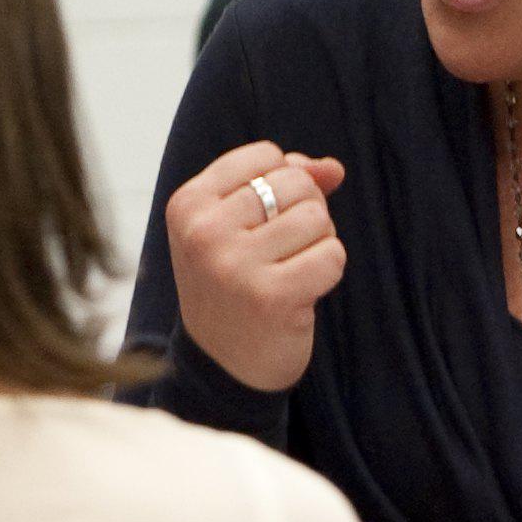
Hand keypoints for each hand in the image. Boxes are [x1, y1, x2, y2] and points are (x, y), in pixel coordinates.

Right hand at [164, 142, 348, 392]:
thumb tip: (333, 168)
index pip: (266, 156)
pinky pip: (332, 255)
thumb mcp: (240, 226)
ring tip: (290, 270)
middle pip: (295, 183)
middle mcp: (204, 232)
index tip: (263, 223)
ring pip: (317, 218)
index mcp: (188, 205)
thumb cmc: (236, 285)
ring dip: (318, 243)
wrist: (224, 365)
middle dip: (305, 213)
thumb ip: (285, 183)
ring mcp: (234, 265)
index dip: (284, 184)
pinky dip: (329, 270)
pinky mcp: (271, 297)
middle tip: (281, 252)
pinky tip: (303, 290)